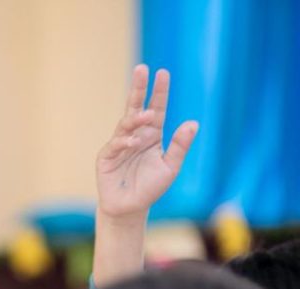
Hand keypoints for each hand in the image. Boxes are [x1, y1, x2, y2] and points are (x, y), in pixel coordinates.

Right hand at [96, 64, 197, 219]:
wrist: (130, 208)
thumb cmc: (150, 187)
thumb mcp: (171, 167)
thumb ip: (180, 146)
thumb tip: (193, 123)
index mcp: (152, 135)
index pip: (156, 109)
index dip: (159, 92)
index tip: (162, 73)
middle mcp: (135, 135)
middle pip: (136, 107)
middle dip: (138, 88)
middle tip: (141, 69)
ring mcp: (119, 144)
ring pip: (126, 123)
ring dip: (135, 118)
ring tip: (146, 115)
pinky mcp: (106, 156)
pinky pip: (116, 144)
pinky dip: (125, 142)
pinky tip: (134, 142)